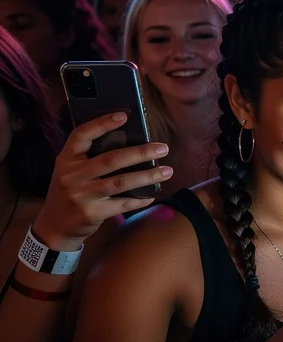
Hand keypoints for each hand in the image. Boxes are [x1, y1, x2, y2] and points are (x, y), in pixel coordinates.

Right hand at [32, 112, 172, 250]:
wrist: (54, 226)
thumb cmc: (71, 191)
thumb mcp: (71, 171)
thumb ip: (90, 157)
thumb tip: (131, 142)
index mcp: (66, 159)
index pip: (81, 135)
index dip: (102, 124)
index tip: (124, 115)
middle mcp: (72, 175)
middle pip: (111, 159)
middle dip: (140, 153)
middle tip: (163, 148)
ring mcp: (81, 195)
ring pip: (121, 182)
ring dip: (148, 176)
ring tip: (167, 171)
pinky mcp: (92, 213)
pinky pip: (123, 203)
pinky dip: (141, 198)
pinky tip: (153, 193)